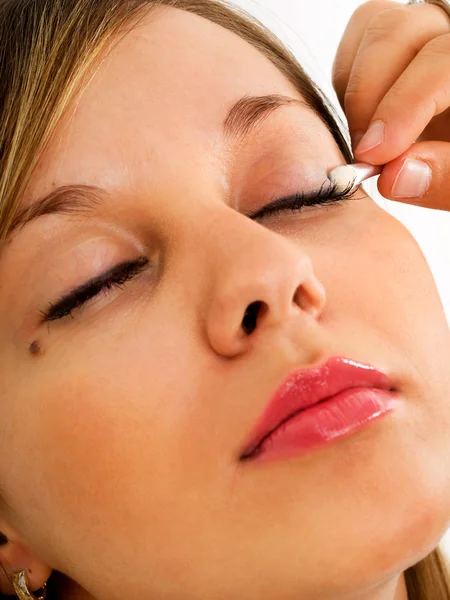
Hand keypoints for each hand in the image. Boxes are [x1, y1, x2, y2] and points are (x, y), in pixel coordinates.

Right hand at [333, 0, 449, 210]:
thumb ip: (447, 177)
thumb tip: (394, 178)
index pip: (440, 60)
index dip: (403, 105)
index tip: (376, 154)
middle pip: (397, 31)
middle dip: (369, 96)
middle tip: (367, 155)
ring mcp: (424, 36)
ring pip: (372, 28)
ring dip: (354, 91)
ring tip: (365, 144)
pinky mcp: (395, 51)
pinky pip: (356, 46)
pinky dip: (347, 88)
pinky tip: (363, 128)